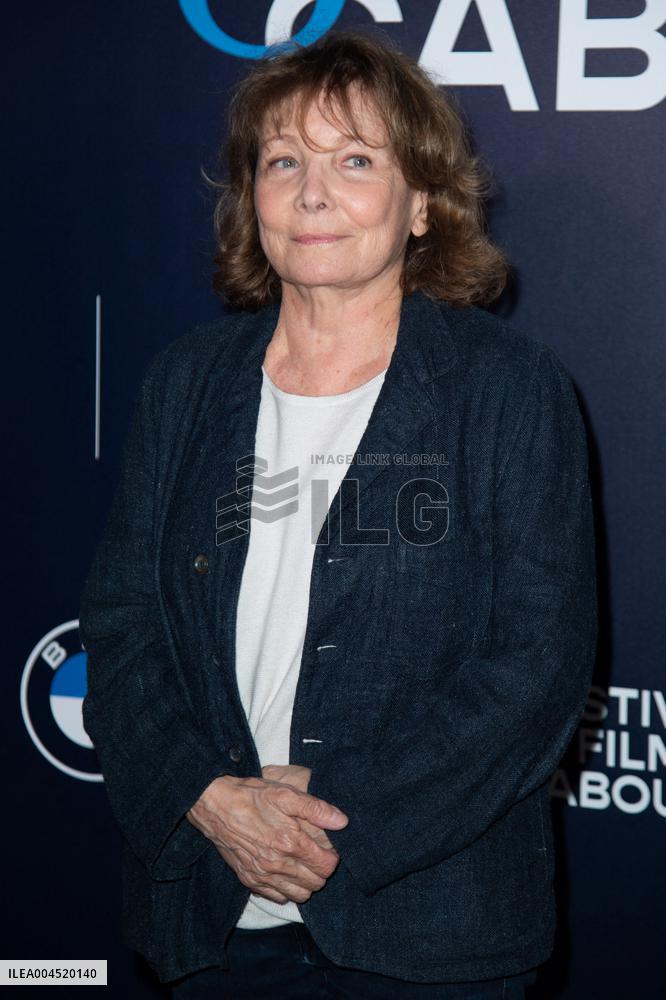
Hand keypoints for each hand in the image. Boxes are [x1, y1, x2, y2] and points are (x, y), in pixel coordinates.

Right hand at [186, 773, 347, 904]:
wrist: (215, 805)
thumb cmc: (252, 796)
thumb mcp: (286, 794)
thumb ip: (316, 809)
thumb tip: (342, 822)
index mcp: (290, 843)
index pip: (326, 866)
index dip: (333, 858)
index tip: (329, 848)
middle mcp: (277, 865)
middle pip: (315, 884)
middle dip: (321, 871)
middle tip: (317, 855)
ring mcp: (262, 875)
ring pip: (298, 896)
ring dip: (306, 883)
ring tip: (303, 865)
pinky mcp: (249, 880)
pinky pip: (277, 898)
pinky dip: (286, 890)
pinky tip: (284, 872)